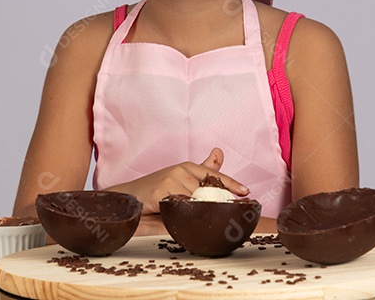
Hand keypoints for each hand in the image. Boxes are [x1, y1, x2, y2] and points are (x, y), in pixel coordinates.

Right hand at [105, 147, 249, 213]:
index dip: (231, 184)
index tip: (246, 192)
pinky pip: (181, 207)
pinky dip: (186, 215)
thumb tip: (219, 152)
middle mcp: (180, 170)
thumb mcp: (180, 179)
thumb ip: (200, 170)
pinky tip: (188, 221)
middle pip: (207, 191)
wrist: (128, 196)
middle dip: (218, 203)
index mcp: (187, 167)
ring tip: (207, 221)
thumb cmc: (156, 190)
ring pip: (195, 200)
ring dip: (202, 212)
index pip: (214, 175)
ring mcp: (170, 180)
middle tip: (230, 214)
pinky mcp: (161, 192)